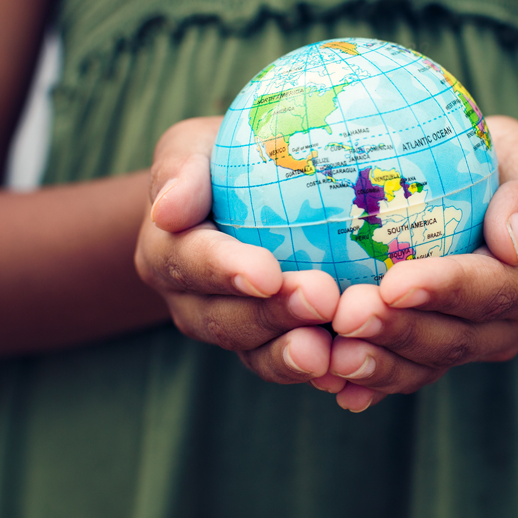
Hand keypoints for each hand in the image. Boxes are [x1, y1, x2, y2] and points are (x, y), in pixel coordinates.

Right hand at [135, 117, 341, 383]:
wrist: (242, 195)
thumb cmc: (221, 159)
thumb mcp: (192, 147)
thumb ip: (180, 171)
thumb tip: (168, 209)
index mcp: (166, 253)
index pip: (190, 263)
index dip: (226, 271)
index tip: (267, 273)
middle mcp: (190, 302)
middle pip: (225, 319)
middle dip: (272, 315)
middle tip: (323, 299)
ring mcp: (230, 331)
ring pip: (256, 353)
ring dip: (293, 353)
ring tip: (331, 351)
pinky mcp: (268, 346)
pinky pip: (289, 365)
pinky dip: (319, 370)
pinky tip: (351, 364)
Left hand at [320, 116, 517, 410]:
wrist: (496, 201)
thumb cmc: (508, 166)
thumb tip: (513, 241)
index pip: (490, 290)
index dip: (442, 291)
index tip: (393, 284)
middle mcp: (507, 323)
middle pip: (452, 339)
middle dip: (397, 332)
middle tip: (345, 316)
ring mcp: (470, 345)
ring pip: (424, 366)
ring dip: (377, 364)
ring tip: (332, 356)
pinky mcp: (435, 355)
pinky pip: (402, 375)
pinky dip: (368, 385)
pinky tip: (332, 385)